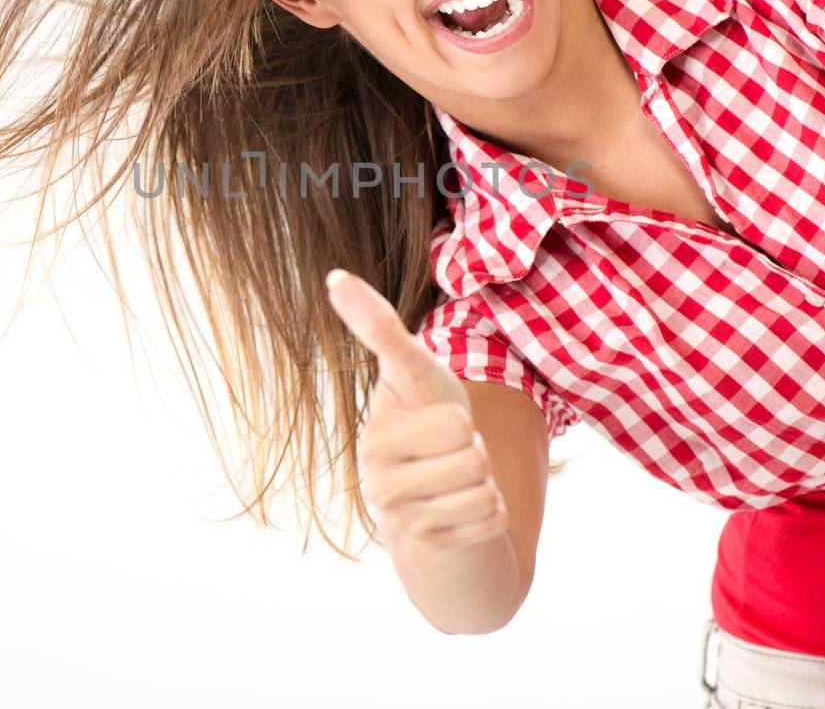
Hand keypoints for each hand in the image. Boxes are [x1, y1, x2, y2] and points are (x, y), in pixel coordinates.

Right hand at [326, 268, 507, 551]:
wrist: (432, 498)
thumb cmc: (426, 420)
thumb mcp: (413, 373)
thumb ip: (379, 327)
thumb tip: (333, 275)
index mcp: (375, 436)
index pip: (453, 422)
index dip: (458, 418)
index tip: (439, 420)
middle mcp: (377, 483)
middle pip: (472, 455)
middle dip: (475, 450)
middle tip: (449, 453)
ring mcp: (402, 522)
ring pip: (482, 488)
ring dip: (484, 482)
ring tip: (455, 479)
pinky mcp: (431, 548)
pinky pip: (491, 516)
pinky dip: (490, 511)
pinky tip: (462, 509)